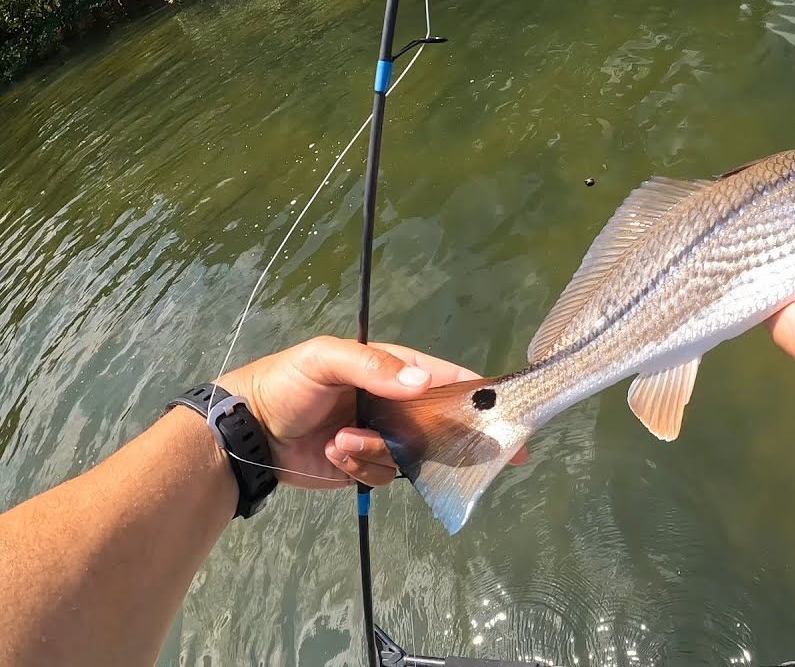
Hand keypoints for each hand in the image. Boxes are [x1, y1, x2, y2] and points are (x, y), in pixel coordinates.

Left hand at [216, 337, 526, 489]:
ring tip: (343, 443)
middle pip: (442, 424)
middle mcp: (394, 404)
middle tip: (488, 459)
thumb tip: (423, 382)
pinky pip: (386, 476)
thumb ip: (373, 366)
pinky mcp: (368, 467)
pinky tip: (335, 455)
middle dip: (455, 440)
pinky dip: (362, 468)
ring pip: (412, 456)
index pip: (444, 378)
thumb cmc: (285, 384)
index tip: (505, 413)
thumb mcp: (324, 360)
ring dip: (379, 453)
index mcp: (392, 369)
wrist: (247, 434)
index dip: (477, 394)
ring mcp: (383, 438)